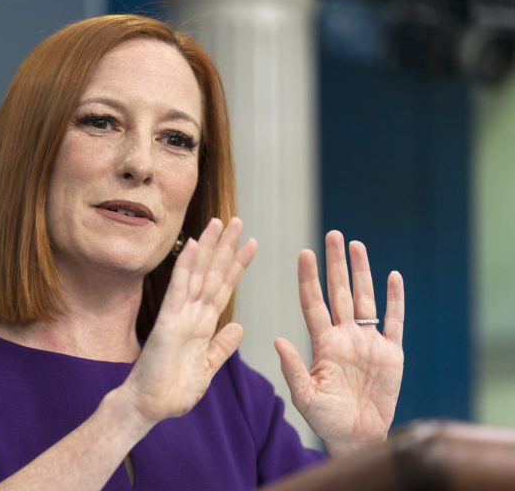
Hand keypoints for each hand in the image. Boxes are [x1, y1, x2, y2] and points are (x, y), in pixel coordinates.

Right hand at [121, 217, 256, 424]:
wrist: (148, 407)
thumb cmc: (173, 390)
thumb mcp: (207, 368)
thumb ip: (222, 346)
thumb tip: (239, 326)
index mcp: (201, 324)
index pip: (223, 288)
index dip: (237, 266)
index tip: (250, 244)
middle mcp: (191, 314)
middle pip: (212, 274)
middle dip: (225, 247)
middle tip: (237, 220)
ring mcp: (178, 315)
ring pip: (197, 274)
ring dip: (209, 248)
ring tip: (221, 223)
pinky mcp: (167, 322)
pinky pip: (179, 289)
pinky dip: (186, 266)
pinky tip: (193, 244)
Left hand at [274, 230, 404, 455]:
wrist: (357, 437)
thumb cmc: (326, 418)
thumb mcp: (305, 396)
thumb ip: (292, 368)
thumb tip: (276, 339)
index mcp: (323, 343)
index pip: (313, 302)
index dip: (309, 278)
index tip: (304, 253)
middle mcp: (344, 335)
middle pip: (339, 292)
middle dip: (336, 264)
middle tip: (333, 234)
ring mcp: (368, 342)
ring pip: (365, 299)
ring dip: (362, 272)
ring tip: (356, 245)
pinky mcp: (391, 353)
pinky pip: (394, 320)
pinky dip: (395, 299)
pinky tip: (393, 276)